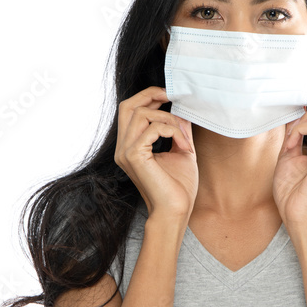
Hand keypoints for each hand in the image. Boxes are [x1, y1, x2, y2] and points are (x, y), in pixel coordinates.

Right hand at [114, 86, 197, 219]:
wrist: (176, 211)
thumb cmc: (179, 187)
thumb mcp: (181, 149)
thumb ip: (178, 129)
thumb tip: (182, 109)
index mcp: (130, 146)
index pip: (129, 110)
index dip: (148, 97)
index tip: (169, 96)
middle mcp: (123, 148)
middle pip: (126, 106)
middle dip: (149, 95)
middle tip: (171, 96)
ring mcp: (125, 152)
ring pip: (141, 113)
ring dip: (168, 118)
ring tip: (183, 136)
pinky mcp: (133, 156)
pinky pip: (152, 128)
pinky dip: (171, 130)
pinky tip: (183, 145)